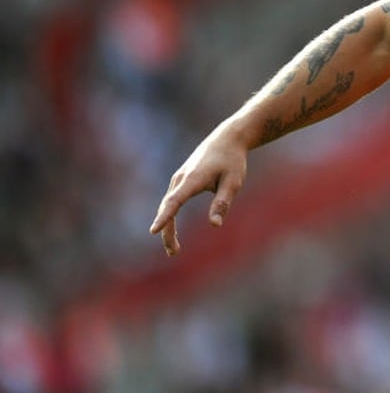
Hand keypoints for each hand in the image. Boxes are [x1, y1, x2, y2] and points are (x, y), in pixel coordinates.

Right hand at [149, 128, 247, 255]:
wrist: (227, 139)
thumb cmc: (232, 161)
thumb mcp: (233, 182)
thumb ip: (223, 202)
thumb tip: (215, 225)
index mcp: (193, 178)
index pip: (175, 201)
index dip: (165, 217)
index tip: (153, 230)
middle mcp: (181, 178)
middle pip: (168, 207)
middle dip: (167, 231)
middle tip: (174, 253)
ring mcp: (179, 179)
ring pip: (168, 205)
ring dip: (168, 227)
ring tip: (174, 250)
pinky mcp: (181, 180)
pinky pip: (171, 201)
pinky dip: (169, 217)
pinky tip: (171, 232)